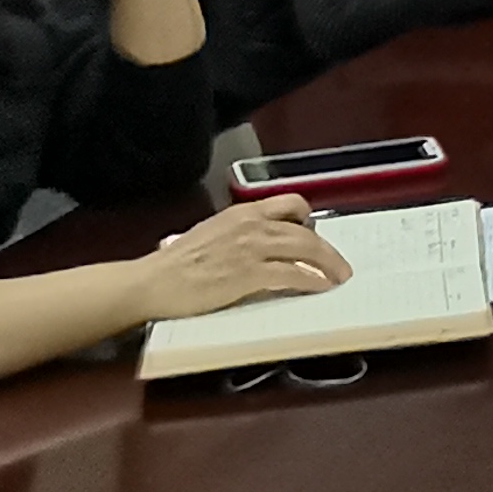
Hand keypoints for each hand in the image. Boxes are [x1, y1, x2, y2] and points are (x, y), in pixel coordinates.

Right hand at [133, 196, 349, 321]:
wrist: (152, 282)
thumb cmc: (174, 265)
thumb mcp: (210, 235)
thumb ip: (234, 235)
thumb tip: (252, 245)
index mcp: (241, 213)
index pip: (289, 203)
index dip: (308, 219)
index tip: (315, 235)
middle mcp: (251, 225)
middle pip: (305, 230)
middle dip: (327, 249)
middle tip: (340, 265)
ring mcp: (252, 248)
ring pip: (305, 249)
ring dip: (328, 264)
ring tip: (339, 277)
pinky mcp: (249, 273)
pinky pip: (292, 274)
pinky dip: (311, 280)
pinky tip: (320, 288)